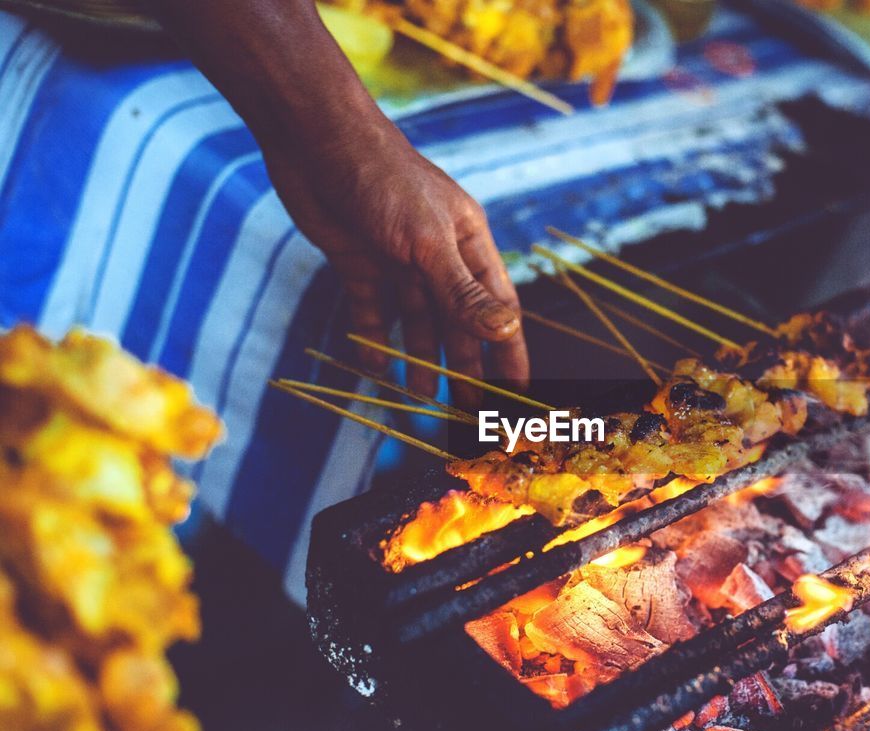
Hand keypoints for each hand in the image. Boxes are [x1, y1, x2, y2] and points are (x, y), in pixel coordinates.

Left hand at [260, 118, 528, 408]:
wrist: (315, 141)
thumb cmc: (383, 181)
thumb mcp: (428, 242)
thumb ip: (463, 291)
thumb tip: (507, 331)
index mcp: (468, 245)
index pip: (497, 309)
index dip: (507, 351)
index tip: (514, 393)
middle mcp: (437, 255)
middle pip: (457, 321)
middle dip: (462, 365)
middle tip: (464, 411)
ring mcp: (397, 259)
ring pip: (414, 320)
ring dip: (418, 358)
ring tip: (420, 399)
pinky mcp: (358, 261)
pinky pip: (370, 309)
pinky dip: (372, 337)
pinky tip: (374, 365)